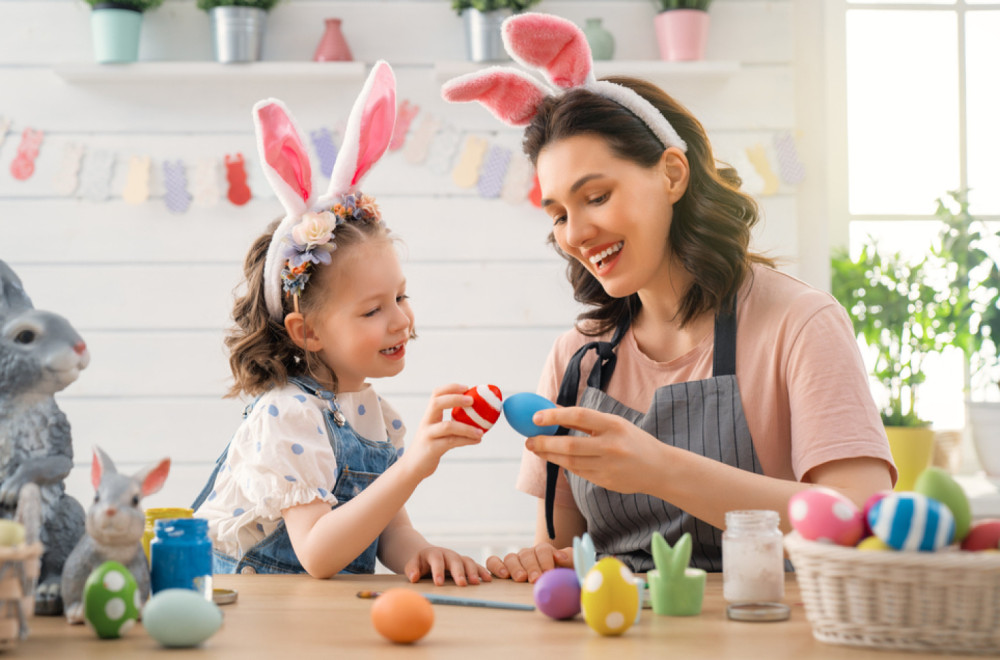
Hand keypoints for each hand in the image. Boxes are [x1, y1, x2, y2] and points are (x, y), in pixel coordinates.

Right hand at [401, 384, 483, 480]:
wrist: (412, 468)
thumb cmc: (430, 448)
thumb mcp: (438, 433)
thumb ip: (452, 424)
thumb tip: (478, 418)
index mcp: (429, 416)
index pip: (436, 394)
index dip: (451, 388)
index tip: (466, 387)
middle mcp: (427, 423)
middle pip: (437, 403)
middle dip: (455, 399)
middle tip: (472, 400)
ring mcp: (428, 435)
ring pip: (447, 426)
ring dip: (467, 427)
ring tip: (481, 431)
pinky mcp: (431, 449)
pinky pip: (451, 442)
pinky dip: (467, 440)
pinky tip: (477, 440)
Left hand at [403, 546, 491, 585]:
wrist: (427, 554)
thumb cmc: (420, 562)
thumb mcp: (412, 563)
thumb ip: (412, 569)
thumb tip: (413, 577)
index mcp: (434, 553)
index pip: (437, 560)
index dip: (438, 571)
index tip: (438, 583)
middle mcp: (448, 554)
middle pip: (455, 560)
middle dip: (459, 572)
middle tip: (461, 584)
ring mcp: (458, 558)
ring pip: (467, 562)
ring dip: (472, 572)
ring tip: (476, 583)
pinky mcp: (465, 563)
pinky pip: (475, 566)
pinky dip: (482, 572)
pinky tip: (488, 580)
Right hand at [485, 543, 572, 582]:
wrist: (552, 586)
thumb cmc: (562, 577)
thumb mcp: (571, 568)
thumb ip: (571, 560)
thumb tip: (561, 556)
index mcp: (544, 552)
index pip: (543, 550)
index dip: (546, 560)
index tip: (549, 572)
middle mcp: (528, 554)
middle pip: (527, 554)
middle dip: (531, 566)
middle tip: (535, 579)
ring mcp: (514, 561)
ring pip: (510, 557)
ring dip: (514, 567)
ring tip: (519, 578)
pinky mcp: (501, 569)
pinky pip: (493, 562)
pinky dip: (495, 565)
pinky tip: (501, 575)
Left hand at [525, 406, 663, 494]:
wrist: (659, 469)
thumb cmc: (633, 441)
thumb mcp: (615, 424)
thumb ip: (587, 420)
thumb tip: (555, 410)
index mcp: (614, 425)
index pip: (580, 416)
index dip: (555, 416)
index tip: (536, 418)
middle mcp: (611, 446)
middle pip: (570, 446)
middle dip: (544, 443)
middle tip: (528, 441)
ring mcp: (608, 467)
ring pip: (570, 462)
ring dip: (549, 455)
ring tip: (536, 448)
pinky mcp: (605, 482)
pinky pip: (578, 472)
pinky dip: (565, 464)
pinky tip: (557, 458)